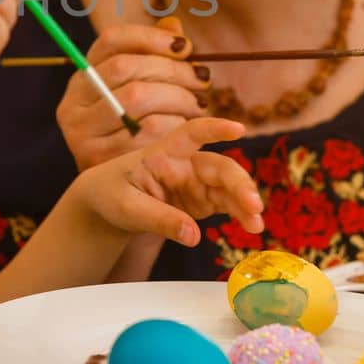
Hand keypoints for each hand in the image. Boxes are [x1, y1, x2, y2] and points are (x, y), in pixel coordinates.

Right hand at [56, 17, 212, 170]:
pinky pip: (146, 131)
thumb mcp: (136, 93)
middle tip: (202, 79)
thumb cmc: (134, 132)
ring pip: (137, 97)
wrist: (114, 191)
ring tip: (198, 104)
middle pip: (126, 68)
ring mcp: (81, 132)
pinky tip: (186, 128)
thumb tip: (174, 28)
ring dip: (178, 97)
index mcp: (81, 78)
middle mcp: (73, 102)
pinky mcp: (97, 159)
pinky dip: (174, 125)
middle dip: (172, 70)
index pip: (111, 41)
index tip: (184, 46)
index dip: (150, 37)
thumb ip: (153, 58)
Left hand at [72, 117, 263, 247]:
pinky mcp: (201, 201)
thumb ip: (159, 219)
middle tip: (253, 205)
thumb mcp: (126, 207)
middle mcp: (185, 164)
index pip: (190, 134)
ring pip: (228, 187)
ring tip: (257, 224)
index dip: (214, 128)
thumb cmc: (111, 194)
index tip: (238, 129)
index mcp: (163, 154)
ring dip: (245, 202)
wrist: (106, 205)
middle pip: (219, 166)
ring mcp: (196, 182)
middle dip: (239, 183)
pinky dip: (241, 214)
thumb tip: (193, 235)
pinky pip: (227, 204)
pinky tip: (252, 225)